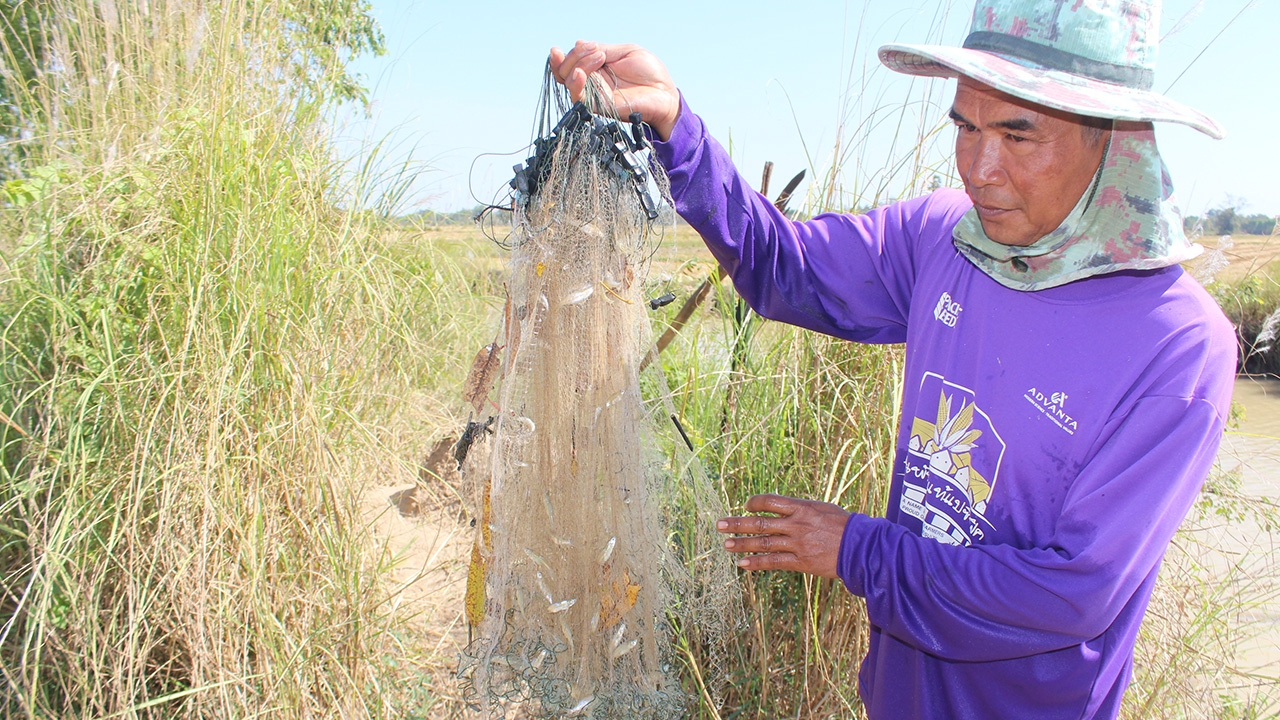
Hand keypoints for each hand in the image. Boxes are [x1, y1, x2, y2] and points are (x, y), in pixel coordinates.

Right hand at [549, 41, 680, 140]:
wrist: (664, 93)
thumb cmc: (650, 72)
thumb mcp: (625, 51)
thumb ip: (602, 49)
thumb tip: (578, 42)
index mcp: (597, 68)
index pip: (570, 63)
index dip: (563, 56)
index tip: (568, 47)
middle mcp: (592, 81)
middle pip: (565, 71)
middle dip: (573, 56)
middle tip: (596, 51)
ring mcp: (595, 94)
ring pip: (569, 82)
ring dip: (578, 65)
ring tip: (598, 58)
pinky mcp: (600, 106)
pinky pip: (579, 98)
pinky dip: (575, 85)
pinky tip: (580, 74)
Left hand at [717, 494, 851, 578]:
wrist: (862, 548)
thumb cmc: (845, 526)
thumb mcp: (823, 509)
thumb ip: (802, 510)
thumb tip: (783, 510)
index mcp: (802, 507)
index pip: (770, 501)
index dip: (755, 503)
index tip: (746, 506)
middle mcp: (796, 524)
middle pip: (760, 523)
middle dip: (738, 524)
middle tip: (719, 524)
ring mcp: (797, 544)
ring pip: (764, 543)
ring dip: (742, 544)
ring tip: (726, 544)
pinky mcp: (801, 562)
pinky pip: (774, 562)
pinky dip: (757, 563)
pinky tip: (742, 564)